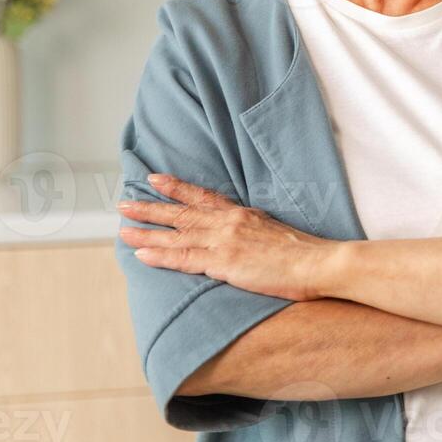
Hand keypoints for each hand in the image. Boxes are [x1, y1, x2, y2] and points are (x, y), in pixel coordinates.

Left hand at [117, 173, 337, 300]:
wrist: (318, 263)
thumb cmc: (304, 253)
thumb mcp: (275, 232)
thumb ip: (253, 231)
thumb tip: (242, 237)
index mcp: (243, 214)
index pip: (204, 197)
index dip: (177, 188)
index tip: (155, 179)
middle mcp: (230, 222)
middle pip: (183, 212)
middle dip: (151, 207)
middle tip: (124, 203)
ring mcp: (225, 241)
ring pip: (177, 233)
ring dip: (147, 230)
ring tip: (123, 228)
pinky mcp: (224, 262)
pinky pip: (184, 258)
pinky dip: (160, 254)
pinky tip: (141, 253)